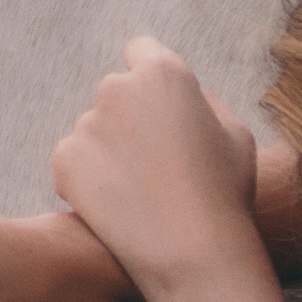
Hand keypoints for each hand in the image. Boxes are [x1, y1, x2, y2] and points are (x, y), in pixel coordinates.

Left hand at [50, 38, 263, 299]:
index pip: (142, 50)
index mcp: (165, 74)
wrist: (191, 251)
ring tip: (145, 191)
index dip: (153, 76)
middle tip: (159, 161)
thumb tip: (184, 96)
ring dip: (112, 151)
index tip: (160, 103)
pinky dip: (91, 179)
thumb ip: (204, 102)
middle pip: (118, 93)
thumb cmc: (224, 191)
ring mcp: (86, 124)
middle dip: (132, 118)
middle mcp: (117, 89)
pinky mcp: (64, 159)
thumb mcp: (237, 135)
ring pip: (97, 130)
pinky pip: (75, 161)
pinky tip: (122, 204)